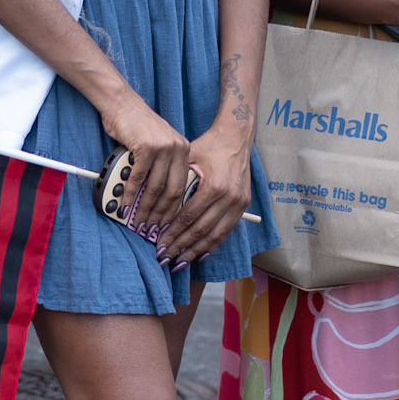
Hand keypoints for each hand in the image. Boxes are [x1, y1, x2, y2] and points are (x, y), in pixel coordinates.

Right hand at [97, 88, 190, 240]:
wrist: (122, 104)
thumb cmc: (136, 126)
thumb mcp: (158, 146)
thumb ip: (162, 168)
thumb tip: (156, 200)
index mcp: (184, 150)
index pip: (183, 187)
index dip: (174, 209)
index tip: (165, 223)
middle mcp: (178, 149)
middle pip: (172, 191)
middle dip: (160, 213)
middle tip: (150, 227)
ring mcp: (163, 148)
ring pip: (155, 187)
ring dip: (145, 207)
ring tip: (137, 219)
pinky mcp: (146, 147)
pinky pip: (138, 178)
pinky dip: (130, 193)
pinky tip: (124, 203)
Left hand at [156, 122, 252, 266]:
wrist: (235, 138)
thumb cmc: (208, 147)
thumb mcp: (188, 160)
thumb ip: (176, 184)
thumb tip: (155, 210)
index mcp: (213, 185)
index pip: (188, 217)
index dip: (173, 233)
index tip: (159, 244)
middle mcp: (228, 197)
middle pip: (201, 230)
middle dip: (181, 246)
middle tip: (165, 257)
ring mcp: (238, 203)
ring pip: (215, 235)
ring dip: (196, 250)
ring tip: (180, 261)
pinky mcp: (243, 205)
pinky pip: (227, 231)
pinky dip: (212, 244)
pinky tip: (200, 254)